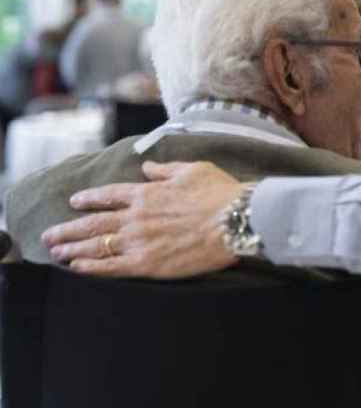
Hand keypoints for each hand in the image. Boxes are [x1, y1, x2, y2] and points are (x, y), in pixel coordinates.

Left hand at [42, 161, 242, 277]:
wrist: (235, 220)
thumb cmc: (219, 193)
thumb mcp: (193, 170)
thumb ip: (166, 169)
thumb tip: (148, 167)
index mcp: (146, 193)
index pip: (109, 195)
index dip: (89, 199)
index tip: (75, 201)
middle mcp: (136, 217)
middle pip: (93, 223)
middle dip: (68, 228)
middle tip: (49, 235)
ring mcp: (139, 241)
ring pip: (96, 245)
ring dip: (72, 248)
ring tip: (55, 251)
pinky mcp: (148, 264)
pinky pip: (111, 267)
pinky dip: (92, 267)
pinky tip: (77, 268)